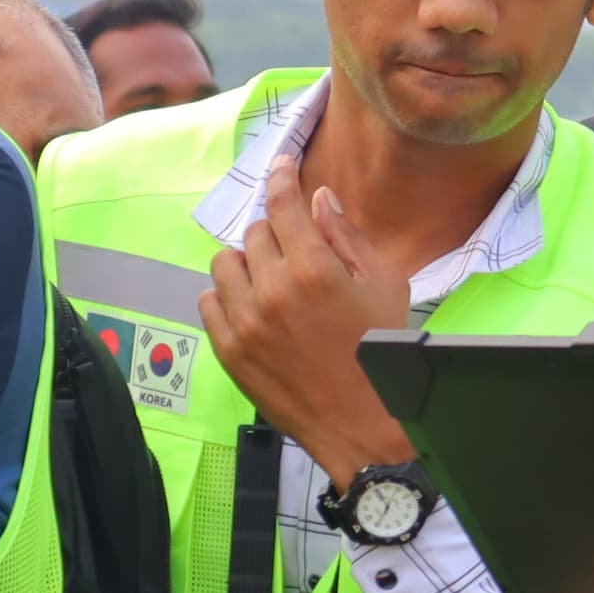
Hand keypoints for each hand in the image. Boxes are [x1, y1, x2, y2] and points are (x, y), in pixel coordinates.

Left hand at [201, 154, 417, 484]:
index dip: (281, 178)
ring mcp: (245, 322)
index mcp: (314, 269)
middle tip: (294, 251)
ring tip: (269, 279)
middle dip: (275, 232)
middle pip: (255, 232)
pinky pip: (208, 301)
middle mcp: (272, 290)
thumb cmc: (383, 352)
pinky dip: (226, 296)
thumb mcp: (384, 286)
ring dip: (247, 262)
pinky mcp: (229, 350)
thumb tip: (319, 198)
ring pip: (225, 263)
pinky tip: (251, 306)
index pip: (282, 204)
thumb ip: (347, 237)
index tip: (281, 168)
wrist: (362, 424)